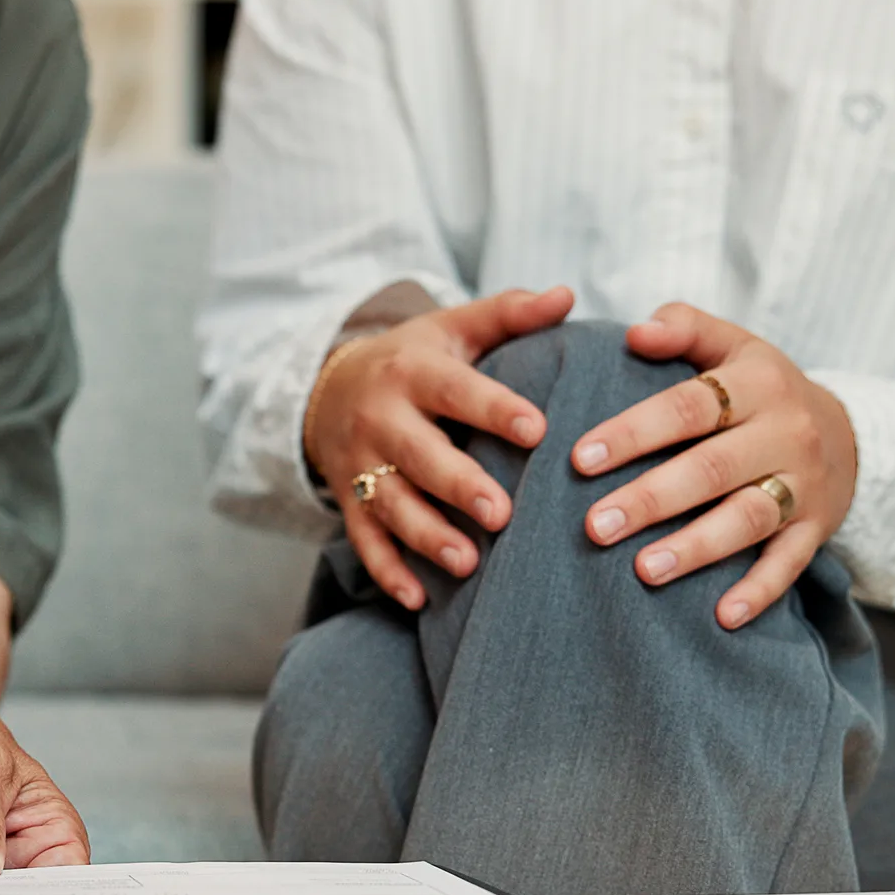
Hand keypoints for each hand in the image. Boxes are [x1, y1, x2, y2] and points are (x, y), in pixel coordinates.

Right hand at [304, 288, 575, 608]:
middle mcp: (381, 420)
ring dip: (426, 536)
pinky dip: (387, 573)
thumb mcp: (453, 329)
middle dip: (458, 486)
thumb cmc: (413, 360)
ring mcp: (360, 466)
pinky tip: (418, 599)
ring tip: (467, 563)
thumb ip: (509, 314)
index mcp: (413, 373)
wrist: (329, 388)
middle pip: (419, 456)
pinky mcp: (349, 502)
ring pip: (391, 505)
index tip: (537, 430)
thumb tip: (566, 294)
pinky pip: (364, 541)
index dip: (494, 410)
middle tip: (502, 513)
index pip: (455, 390)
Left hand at [571, 304, 858, 628]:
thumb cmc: (762, 390)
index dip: (634, 432)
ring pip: (748, 518)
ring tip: (643, 571)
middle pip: (712, 469)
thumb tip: (635, 331)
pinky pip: (790, 563)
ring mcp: (804, 485)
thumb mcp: (734, 346)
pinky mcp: (817, 529)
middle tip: (593, 526)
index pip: (689, 406)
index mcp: (758, 384)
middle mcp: (785, 433)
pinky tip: (722, 617)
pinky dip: (759, 592)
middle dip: (650, 500)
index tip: (580, 459)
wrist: (850, 433)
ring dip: (696, 547)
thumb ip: (685, 329)